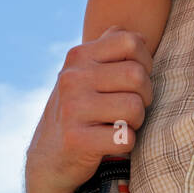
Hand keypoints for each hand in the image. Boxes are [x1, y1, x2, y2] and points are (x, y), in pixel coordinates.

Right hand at [24, 26, 153, 192]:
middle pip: (137, 75)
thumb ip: (108, 49)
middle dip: (145, 96)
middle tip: (133, 107)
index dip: (145, 61)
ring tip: (121, 123)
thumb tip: (136, 34)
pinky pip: (125, 138)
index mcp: (78, 57)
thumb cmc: (78, 110)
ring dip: (136, 121)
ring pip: (135, 107)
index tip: (136, 80)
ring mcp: (72, 108)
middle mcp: (72, 78)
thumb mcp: (85, 74)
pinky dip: (126, 143)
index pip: (131, 41)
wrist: (48, 158)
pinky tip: (111, 142)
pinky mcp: (76, 140)